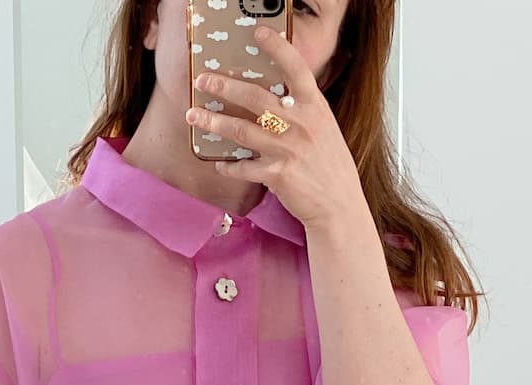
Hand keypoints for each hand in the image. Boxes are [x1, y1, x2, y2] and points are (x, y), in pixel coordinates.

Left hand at [186, 26, 366, 233]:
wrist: (339, 204)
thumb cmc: (329, 164)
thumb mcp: (323, 127)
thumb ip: (301, 110)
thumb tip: (276, 98)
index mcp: (314, 106)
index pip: (295, 68)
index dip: (277, 48)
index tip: (258, 33)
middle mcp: (300, 123)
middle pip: (255, 98)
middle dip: (224, 86)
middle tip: (203, 80)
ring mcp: (288, 149)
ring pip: (241, 130)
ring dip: (213, 122)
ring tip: (193, 115)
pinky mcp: (278, 175)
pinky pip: (244, 168)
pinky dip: (228, 166)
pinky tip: (218, 163)